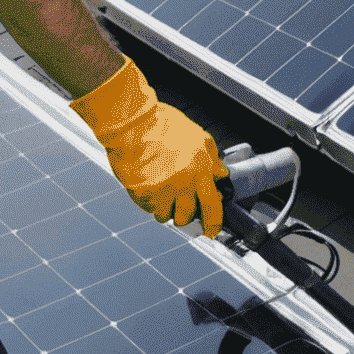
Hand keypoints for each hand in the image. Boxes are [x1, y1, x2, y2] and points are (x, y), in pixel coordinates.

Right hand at [70, 57, 227, 233]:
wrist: (132, 123)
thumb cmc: (163, 125)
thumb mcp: (197, 136)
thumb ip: (211, 157)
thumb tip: (221, 173)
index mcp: (199, 170)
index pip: (212, 206)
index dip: (213, 223)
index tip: (211, 231)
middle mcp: (182, 184)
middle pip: (187, 217)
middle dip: (185, 214)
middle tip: (180, 201)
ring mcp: (160, 190)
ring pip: (166, 216)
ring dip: (165, 209)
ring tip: (162, 191)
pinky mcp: (141, 193)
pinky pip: (148, 209)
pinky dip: (149, 202)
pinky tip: (149, 185)